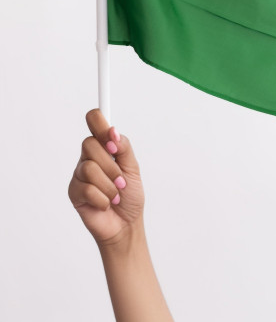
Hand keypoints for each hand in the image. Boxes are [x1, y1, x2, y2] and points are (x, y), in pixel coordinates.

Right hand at [68, 109, 144, 246]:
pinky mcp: (74, 192)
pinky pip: (86, 189)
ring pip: (89, 168)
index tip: (112, 139)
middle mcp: (89, 156)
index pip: (94, 119)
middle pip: (89, 144)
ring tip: (116, 195)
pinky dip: (102, 199)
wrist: (126, 224)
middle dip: (111, 166)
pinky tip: (105, 204)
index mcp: (104, 146)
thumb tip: (112, 131)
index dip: (100, 125)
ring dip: (109, 186)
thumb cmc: (130, 195)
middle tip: (121, 181)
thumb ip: (123, 148)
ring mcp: (79, 174)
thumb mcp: (133, 168)